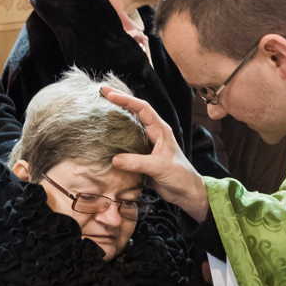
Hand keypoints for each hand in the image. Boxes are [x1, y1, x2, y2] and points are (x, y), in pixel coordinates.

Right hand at [100, 87, 208, 221]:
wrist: (186, 193)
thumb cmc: (180, 176)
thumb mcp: (159, 167)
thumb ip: (137, 162)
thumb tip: (114, 159)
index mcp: (160, 130)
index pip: (142, 108)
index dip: (126, 100)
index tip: (110, 95)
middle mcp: (153, 133)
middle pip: (134, 112)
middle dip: (118, 101)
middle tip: (101, 92)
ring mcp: (146, 144)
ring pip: (129, 126)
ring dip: (115, 117)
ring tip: (99, 109)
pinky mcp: (141, 157)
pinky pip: (125, 143)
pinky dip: (115, 138)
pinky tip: (104, 137)